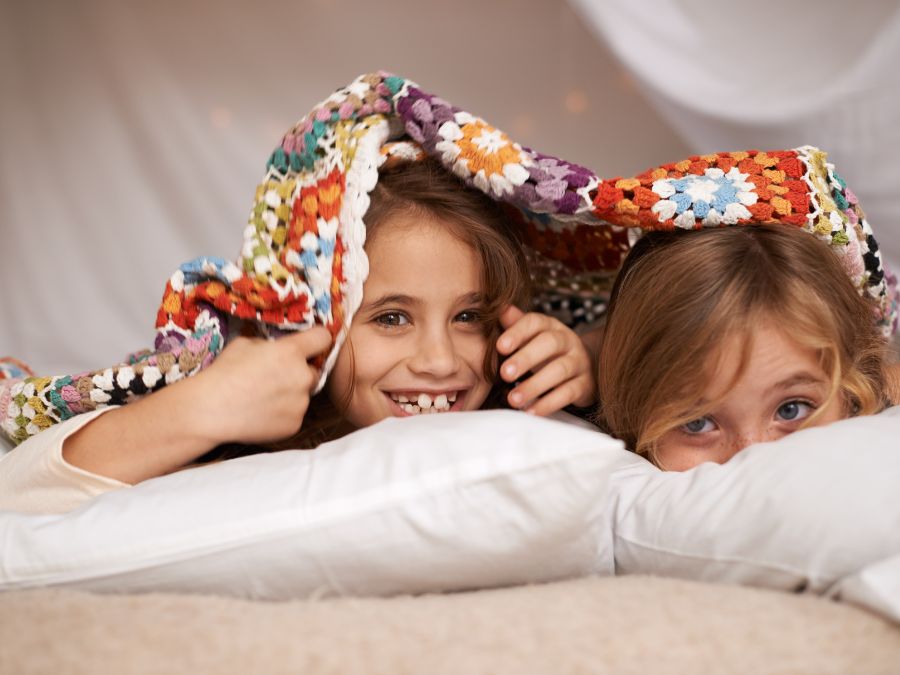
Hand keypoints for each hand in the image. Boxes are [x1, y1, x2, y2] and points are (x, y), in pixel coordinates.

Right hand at [188, 327, 332, 445]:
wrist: (210, 410)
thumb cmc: (223, 373)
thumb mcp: (244, 344)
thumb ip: (269, 345)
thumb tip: (277, 348)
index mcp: (291, 352)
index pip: (323, 337)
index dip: (316, 339)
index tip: (310, 344)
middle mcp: (302, 376)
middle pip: (314, 371)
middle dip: (299, 372)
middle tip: (275, 378)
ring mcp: (300, 403)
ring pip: (303, 395)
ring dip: (290, 395)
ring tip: (263, 398)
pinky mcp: (295, 425)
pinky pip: (294, 415)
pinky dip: (283, 414)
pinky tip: (261, 413)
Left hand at [495, 306, 596, 415]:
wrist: (582, 368)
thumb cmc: (545, 352)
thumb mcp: (530, 337)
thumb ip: (514, 325)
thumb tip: (498, 308)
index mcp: (550, 325)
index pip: (534, 322)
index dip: (518, 332)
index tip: (500, 347)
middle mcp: (568, 340)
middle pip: (549, 344)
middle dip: (526, 358)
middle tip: (505, 374)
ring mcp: (579, 362)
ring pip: (560, 370)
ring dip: (534, 385)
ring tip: (513, 399)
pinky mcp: (585, 384)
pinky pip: (569, 393)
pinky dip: (549, 403)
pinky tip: (531, 411)